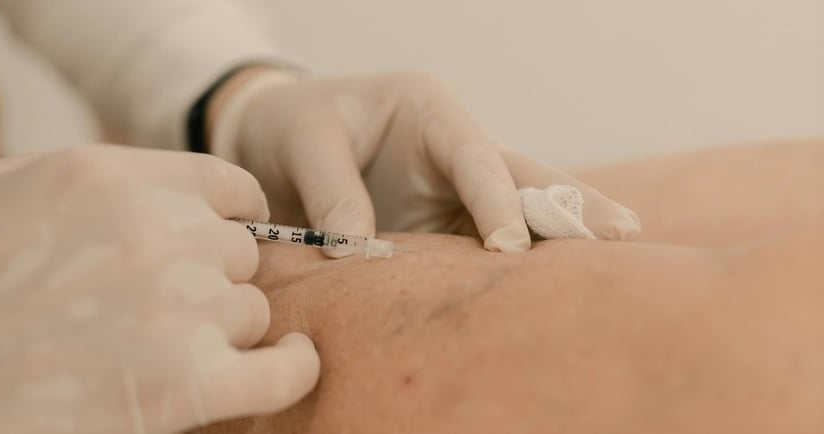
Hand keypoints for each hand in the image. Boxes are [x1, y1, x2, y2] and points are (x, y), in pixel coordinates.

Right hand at [0, 146, 318, 432]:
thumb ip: (72, 175)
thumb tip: (130, 188)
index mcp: (107, 176)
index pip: (222, 185)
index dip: (225, 216)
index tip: (219, 240)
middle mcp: (154, 231)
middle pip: (236, 251)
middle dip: (210, 277)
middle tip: (162, 310)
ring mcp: (176, 306)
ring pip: (250, 309)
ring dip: (222, 329)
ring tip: (166, 349)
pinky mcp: (185, 385)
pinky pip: (283, 368)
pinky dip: (290, 368)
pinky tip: (284, 364)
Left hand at [209, 68, 639, 252]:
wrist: (278, 140)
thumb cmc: (295, 126)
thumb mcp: (303, 143)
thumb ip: (332, 193)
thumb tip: (359, 250)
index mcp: (429, 110)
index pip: (474, 154)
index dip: (497, 198)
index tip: (508, 246)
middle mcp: (454, 149)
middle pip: (521, 177)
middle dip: (571, 206)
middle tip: (623, 235)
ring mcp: (454, 189)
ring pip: (515, 214)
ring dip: (555, 242)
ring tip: (606, 272)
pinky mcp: (443, 224)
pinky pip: (479, 247)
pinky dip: (507, 271)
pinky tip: (540, 294)